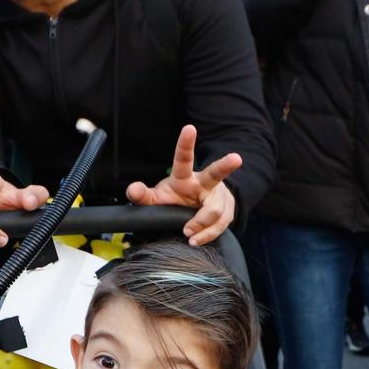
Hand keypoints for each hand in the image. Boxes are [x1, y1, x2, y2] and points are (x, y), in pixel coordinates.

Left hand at [125, 125, 241, 246]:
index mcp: (185, 176)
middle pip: (215, 174)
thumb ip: (143, 196)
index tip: (189, 128)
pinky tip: (197, 240)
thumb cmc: (176, 199)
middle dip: (226, 165)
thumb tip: (132, 190)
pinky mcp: (227, 212)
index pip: (184, 158)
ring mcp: (218, 197)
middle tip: (236, 158)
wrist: (197, 211)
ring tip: (188, 234)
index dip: (185, 144)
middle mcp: (205, 183)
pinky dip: (207, 235)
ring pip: (216, 209)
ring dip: (202, 224)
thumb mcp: (157, 198)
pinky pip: (220, 225)